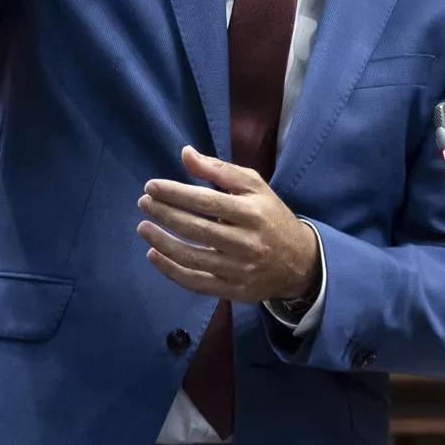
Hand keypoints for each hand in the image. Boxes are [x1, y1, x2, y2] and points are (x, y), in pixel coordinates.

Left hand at [138, 146, 319, 303]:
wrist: (301, 262)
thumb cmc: (271, 217)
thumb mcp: (255, 187)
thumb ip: (220, 170)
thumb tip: (186, 153)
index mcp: (252, 213)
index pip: (207, 202)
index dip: (176, 193)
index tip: (151, 186)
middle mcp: (246, 243)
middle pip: (197, 229)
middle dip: (165, 214)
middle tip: (144, 203)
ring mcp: (239, 270)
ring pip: (193, 258)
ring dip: (162, 242)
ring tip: (143, 227)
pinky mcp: (234, 291)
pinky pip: (196, 282)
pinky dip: (171, 270)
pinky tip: (154, 254)